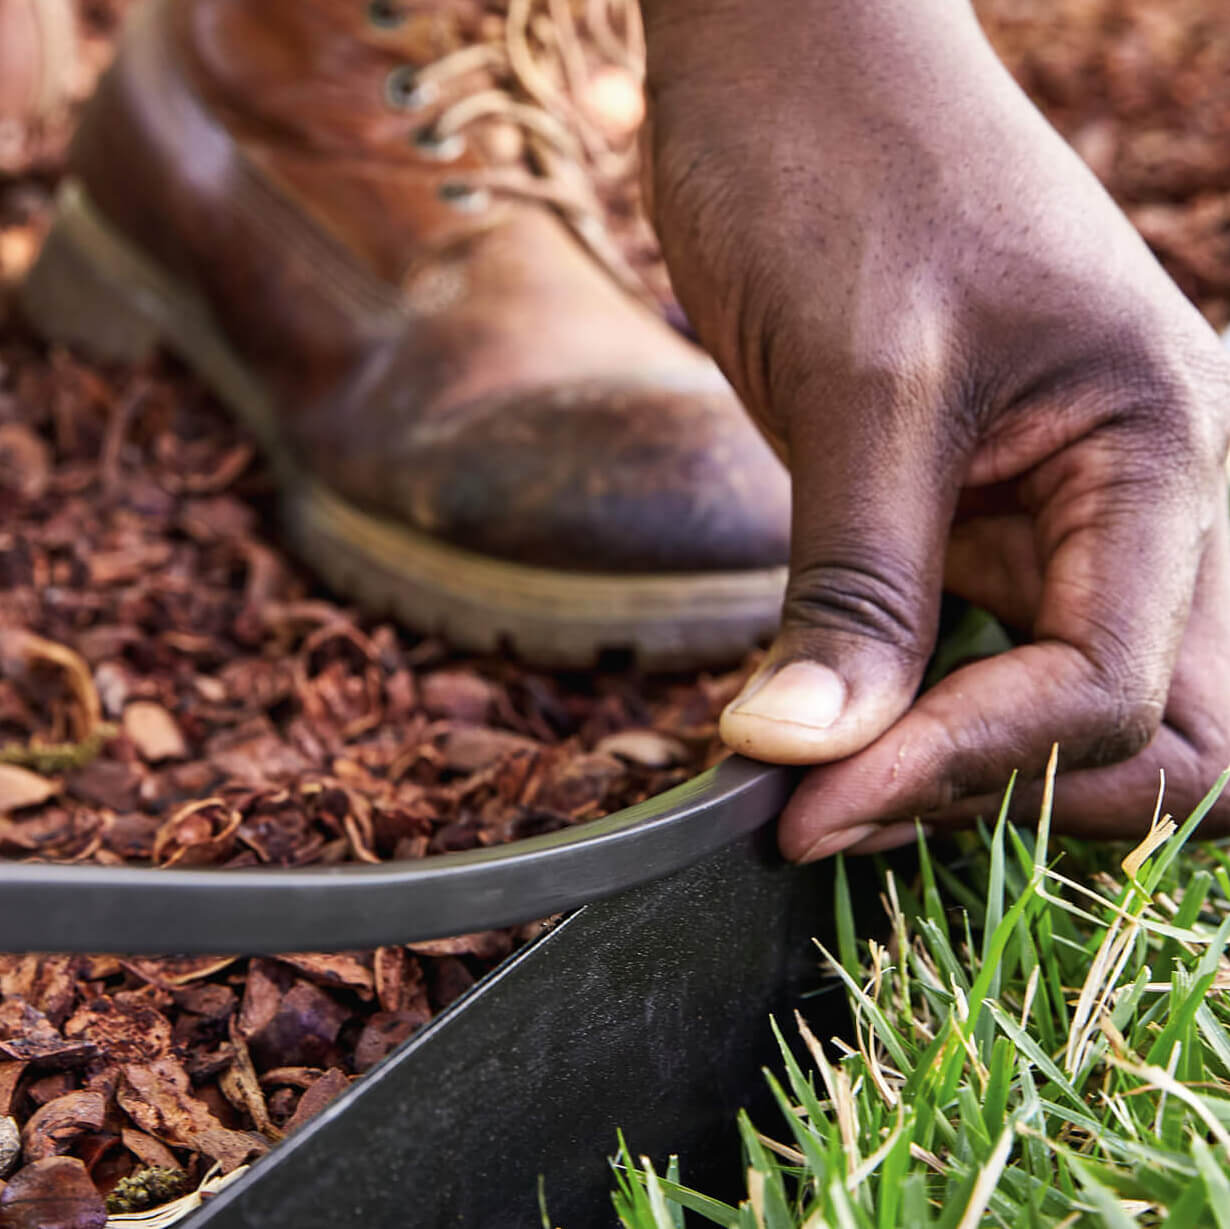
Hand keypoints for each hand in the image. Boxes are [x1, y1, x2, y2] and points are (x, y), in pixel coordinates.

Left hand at [641, 0, 1229, 855]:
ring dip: (955, 774)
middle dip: (1000, 794)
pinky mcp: (971, 516)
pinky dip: (915, 717)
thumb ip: (852, 583)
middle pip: (1144, 736)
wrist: (792, 61)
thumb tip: (801, 753)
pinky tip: (825, 730)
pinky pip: (979, 656)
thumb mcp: (858, 382)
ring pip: (1064, 712)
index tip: (811, 810)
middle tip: (831, 811)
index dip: (967, 768)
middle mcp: (1140, 502)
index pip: (1109, 690)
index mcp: (1162, 452)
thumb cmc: (841, 167)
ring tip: (814, 790)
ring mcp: (1057, 516)